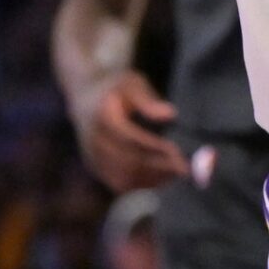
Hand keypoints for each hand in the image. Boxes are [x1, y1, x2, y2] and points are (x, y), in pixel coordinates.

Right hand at [72, 71, 188, 193]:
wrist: (84, 97)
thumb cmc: (115, 88)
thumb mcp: (132, 83)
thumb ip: (149, 100)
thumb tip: (171, 114)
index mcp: (104, 117)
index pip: (131, 139)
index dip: (156, 148)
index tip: (179, 153)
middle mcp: (94, 141)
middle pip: (128, 162)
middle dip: (158, 167)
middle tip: (185, 168)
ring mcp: (92, 157)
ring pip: (124, 178)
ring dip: (151, 179)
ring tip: (176, 174)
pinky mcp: (95, 168)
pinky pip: (119, 183)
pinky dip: (141, 184)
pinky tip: (161, 178)